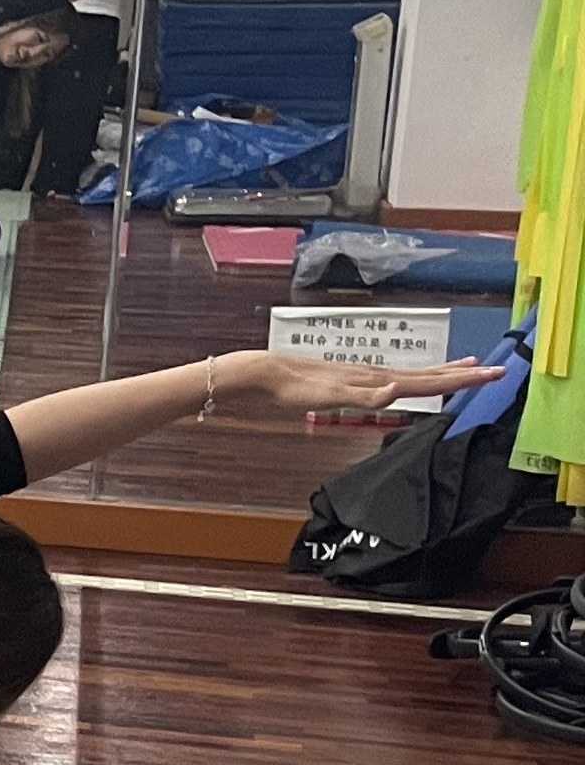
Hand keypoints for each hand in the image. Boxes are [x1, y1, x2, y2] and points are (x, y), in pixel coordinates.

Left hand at [240, 349, 493, 414]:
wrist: (267, 373)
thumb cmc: (296, 388)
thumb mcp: (330, 397)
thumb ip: (365, 397)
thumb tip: (397, 389)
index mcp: (378, 380)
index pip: (429, 382)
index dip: (463, 380)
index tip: (494, 374)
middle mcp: (378, 374)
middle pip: (429, 375)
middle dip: (464, 374)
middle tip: (497, 370)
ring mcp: (366, 375)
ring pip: (414, 374)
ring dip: (444, 372)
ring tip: (469, 366)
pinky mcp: (353, 379)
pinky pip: (394, 378)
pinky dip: (414, 377)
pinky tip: (413, 379)